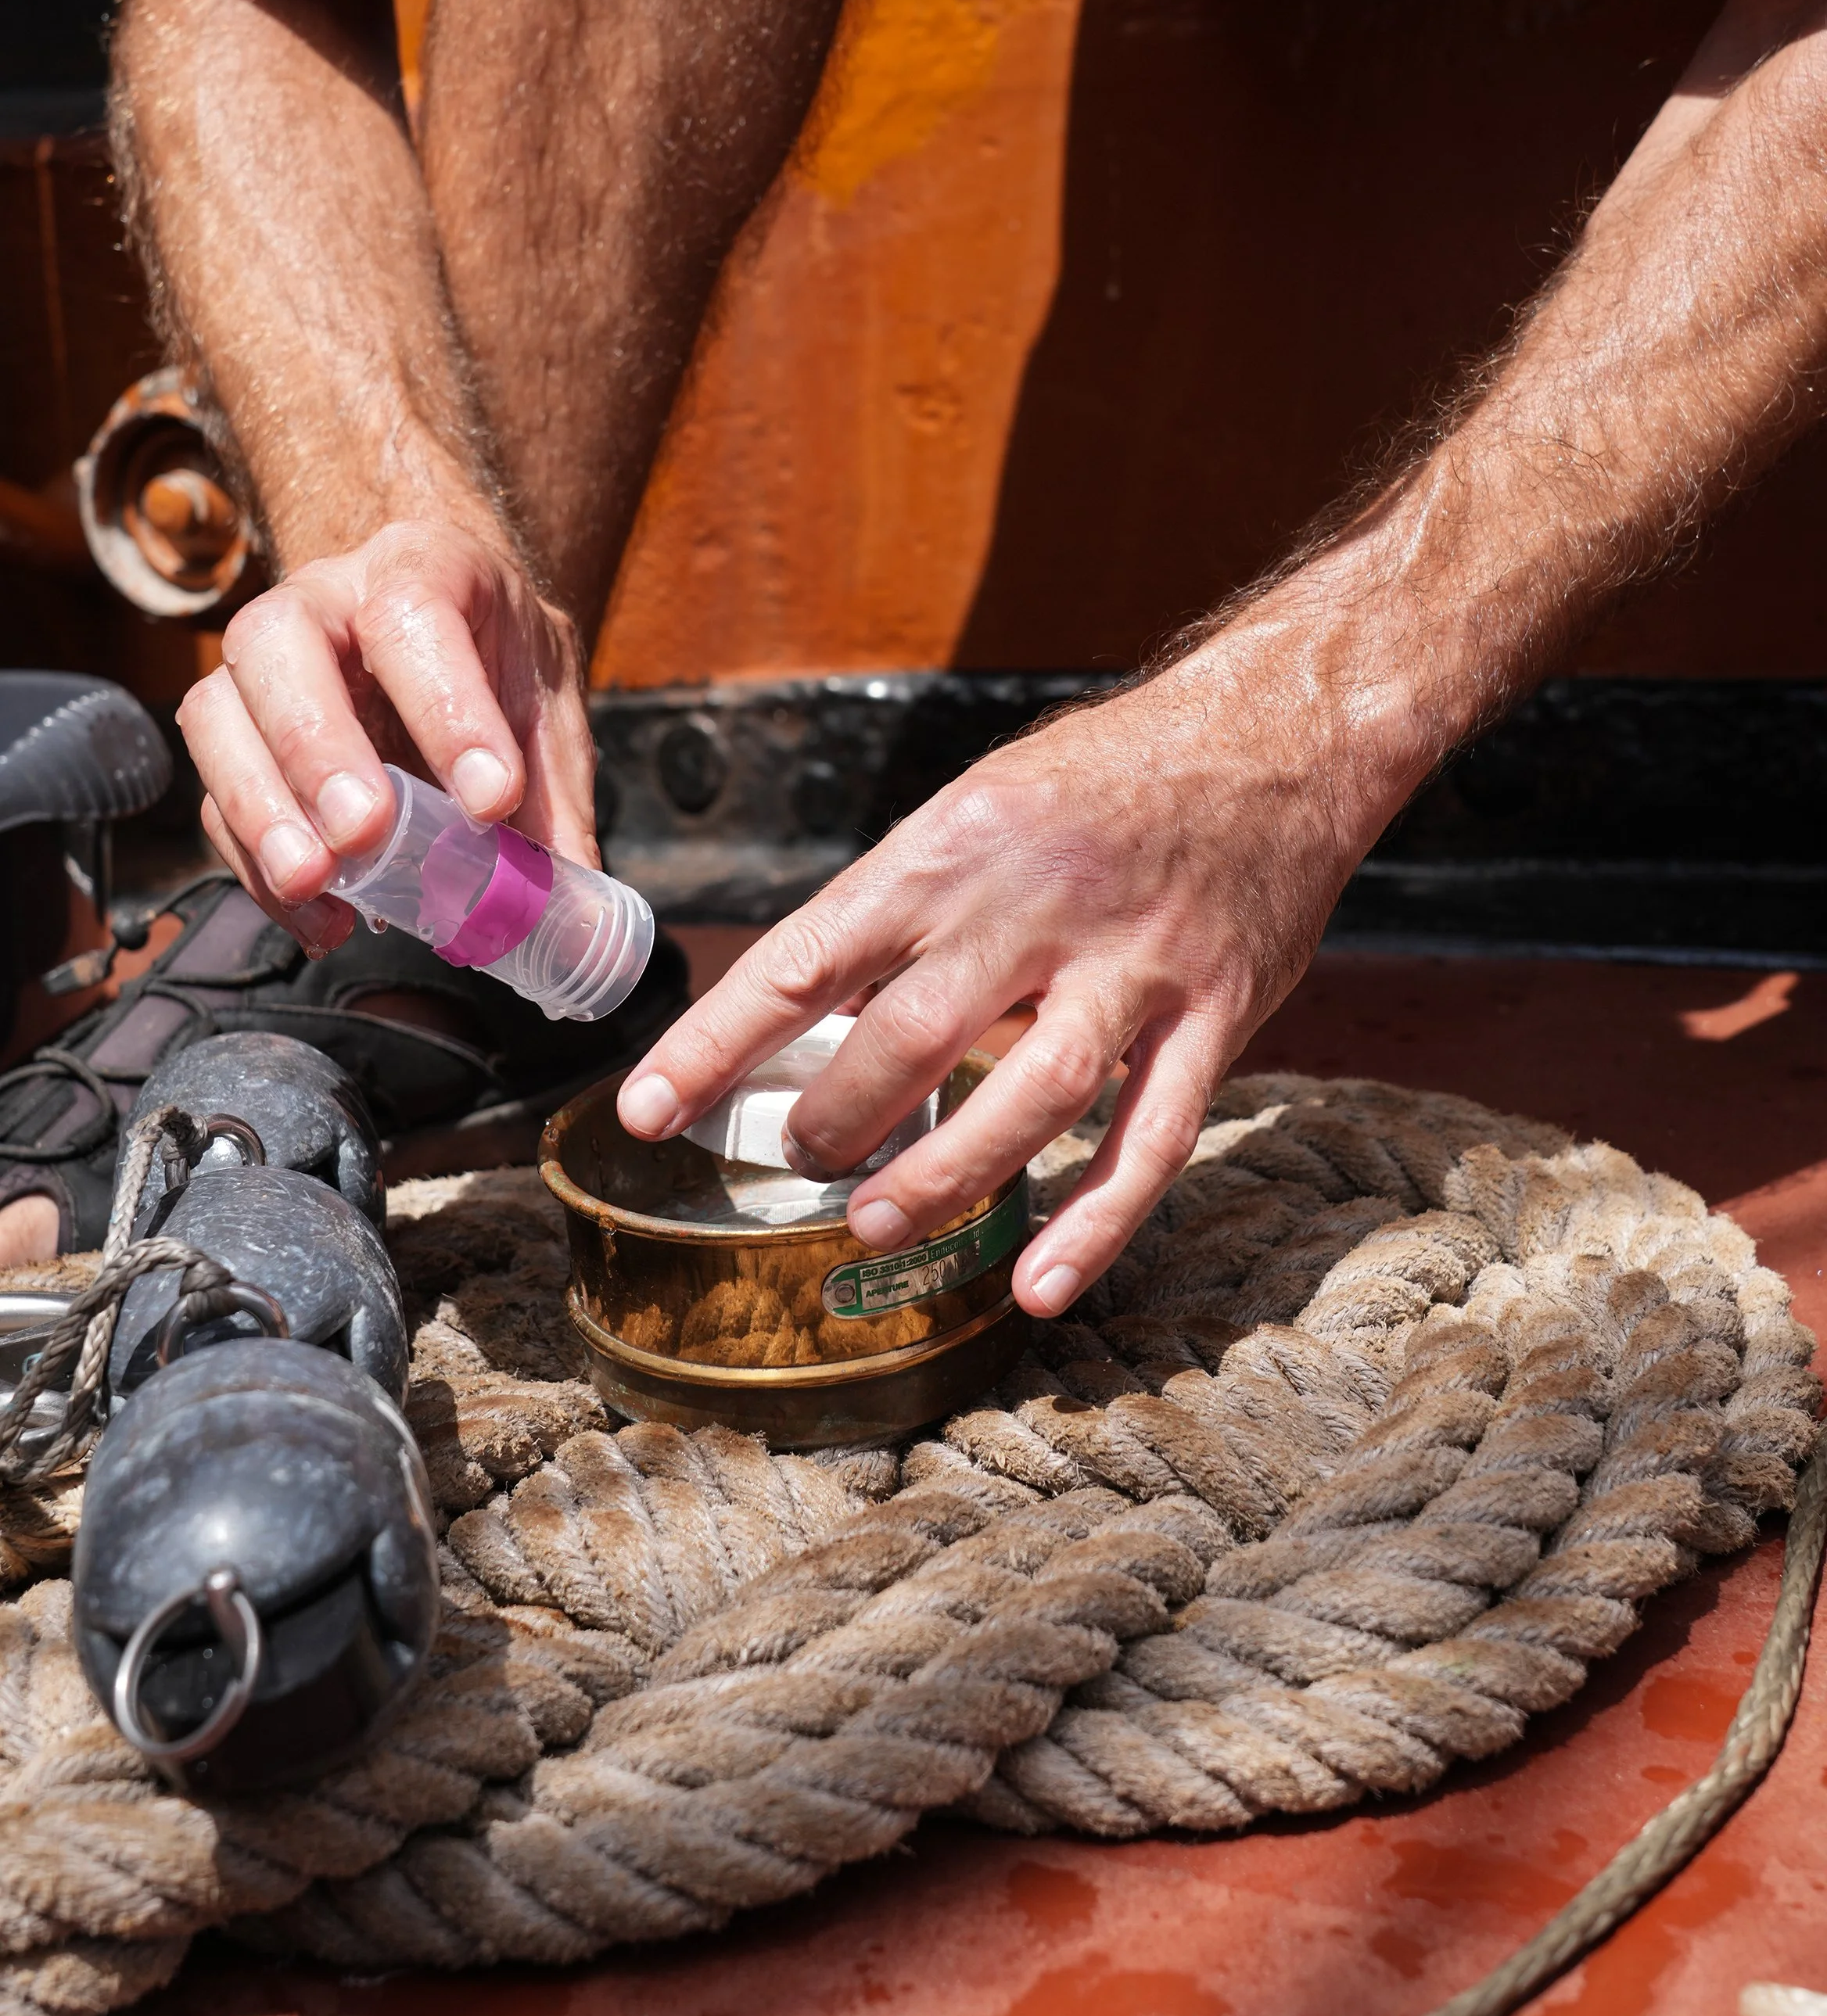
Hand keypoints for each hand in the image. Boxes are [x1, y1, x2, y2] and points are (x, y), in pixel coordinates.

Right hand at [178, 520, 598, 951]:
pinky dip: (256, 864)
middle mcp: (322, 600)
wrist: (451, 626)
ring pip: (217, 715)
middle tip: (364, 833)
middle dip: (315, 746)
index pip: (413, 612)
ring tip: (316, 880)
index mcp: (419, 566)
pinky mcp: (235, 737)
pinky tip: (319, 914)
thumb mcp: (546, 706)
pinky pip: (214, 797)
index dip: (446, 707)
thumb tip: (580, 919)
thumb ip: (556, 803)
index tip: (491, 800)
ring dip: (260, 808)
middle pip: (276, 642)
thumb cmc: (495, 658)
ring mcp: (261, 664)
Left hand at [618, 646, 1388, 1315]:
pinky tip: (1039, 1285)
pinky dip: (1094, 1221)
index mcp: (954, 846)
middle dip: (834, 1117)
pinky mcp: (1216, 1015)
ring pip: (1027, 1096)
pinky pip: (1149, 1138)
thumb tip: (810, 1002)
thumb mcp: (983, 802)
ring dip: (941, 1175)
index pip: (808, 957)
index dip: (718, 1043)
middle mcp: (1035, 904)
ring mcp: (1132, 965)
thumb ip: (909, 903)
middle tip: (799, 1159)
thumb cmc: (1108, 775)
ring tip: (874, 1222)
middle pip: (907, 1037)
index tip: (649, 1109)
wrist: (1278, 730)